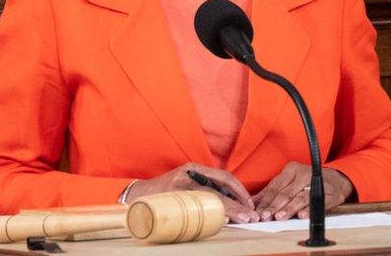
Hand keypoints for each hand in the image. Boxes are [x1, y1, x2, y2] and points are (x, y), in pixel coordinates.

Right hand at [125, 162, 259, 223]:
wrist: (138, 195)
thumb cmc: (166, 191)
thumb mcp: (186, 182)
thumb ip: (204, 187)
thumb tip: (230, 203)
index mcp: (194, 168)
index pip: (224, 176)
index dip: (239, 190)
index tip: (250, 203)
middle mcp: (189, 174)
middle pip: (220, 189)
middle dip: (239, 203)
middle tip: (252, 215)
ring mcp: (181, 186)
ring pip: (211, 199)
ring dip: (230, 210)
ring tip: (243, 219)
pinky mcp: (174, 199)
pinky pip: (197, 208)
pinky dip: (212, 215)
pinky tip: (223, 221)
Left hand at [252, 163, 353, 220]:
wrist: (336, 180)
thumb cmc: (306, 182)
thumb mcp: (289, 182)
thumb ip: (271, 192)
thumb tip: (252, 203)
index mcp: (291, 170)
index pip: (275, 187)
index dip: (265, 200)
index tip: (257, 212)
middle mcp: (303, 174)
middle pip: (285, 192)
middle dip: (274, 206)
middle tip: (265, 216)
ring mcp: (317, 182)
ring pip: (300, 197)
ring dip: (288, 209)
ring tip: (279, 217)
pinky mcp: (330, 193)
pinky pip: (317, 202)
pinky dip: (309, 210)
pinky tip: (302, 216)